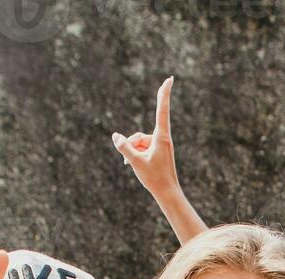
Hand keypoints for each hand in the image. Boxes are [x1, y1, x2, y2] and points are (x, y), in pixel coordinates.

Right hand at [112, 77, 178, 200]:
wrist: (167, 193)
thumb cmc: (154, 178)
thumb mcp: (135, 162)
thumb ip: (124, 147)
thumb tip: (115, 136)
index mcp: (162, 137)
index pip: (162, 110)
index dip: (163, 94)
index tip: (169, 79)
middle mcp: (163, 139)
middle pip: (141, 134)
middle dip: (132, 144)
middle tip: (131, 158)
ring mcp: (160, 146)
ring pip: (140, 143)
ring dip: (133, 152)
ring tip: (132, 165)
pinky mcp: (158, 152)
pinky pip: (142, 149)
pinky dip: (135, 156)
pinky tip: (131, 165)